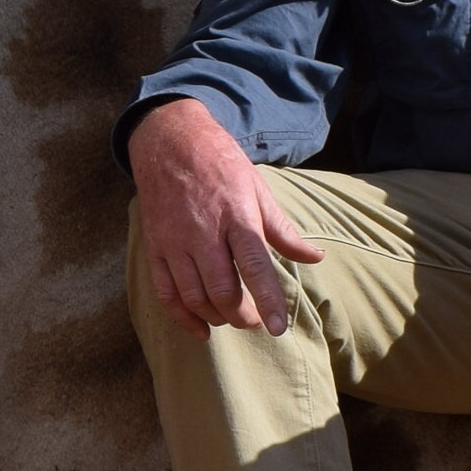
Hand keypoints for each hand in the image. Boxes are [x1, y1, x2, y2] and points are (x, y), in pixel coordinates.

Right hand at [130, 97, 324, 331]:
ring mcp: (175, 242)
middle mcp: (203, 232)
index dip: (267, 300)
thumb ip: (283, 230)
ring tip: (232, 319)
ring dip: (216, 317)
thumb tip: (315, 257)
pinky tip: (200, 329)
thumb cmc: (220, 165)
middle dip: (242, 316)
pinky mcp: (155, 247)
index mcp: (236, 215)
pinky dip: (182, 317)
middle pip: (221, 290)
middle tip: (256, 322)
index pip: (254, 266)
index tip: (278, 328)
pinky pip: (165, 292)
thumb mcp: (257, 189)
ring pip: (194, 296)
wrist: (169, 141)